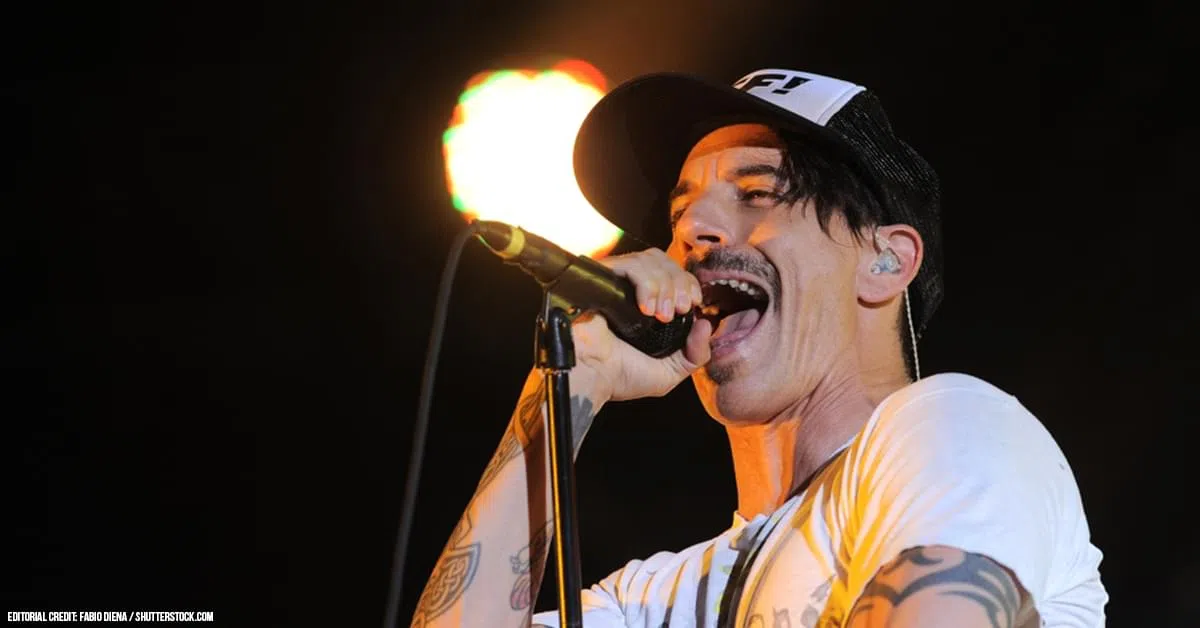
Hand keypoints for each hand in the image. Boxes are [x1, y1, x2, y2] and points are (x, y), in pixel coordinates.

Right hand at [571, 248, 712, 401]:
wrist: (593, 376)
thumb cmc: (622, 376)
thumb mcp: (671, 372)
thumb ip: (696, 353)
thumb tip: (706, 323)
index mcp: (649, 304)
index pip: (675, 274)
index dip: (688, 284)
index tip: (692, 305)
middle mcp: (632, 289)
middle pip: (665, 261)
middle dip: (679, 284)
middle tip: (677, 311)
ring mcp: (617, 281)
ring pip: (651, 259)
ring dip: (663, 286)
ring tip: (659, 315)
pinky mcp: (602, 276)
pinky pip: (632, 264)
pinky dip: (646, 283)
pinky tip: (645, 308)